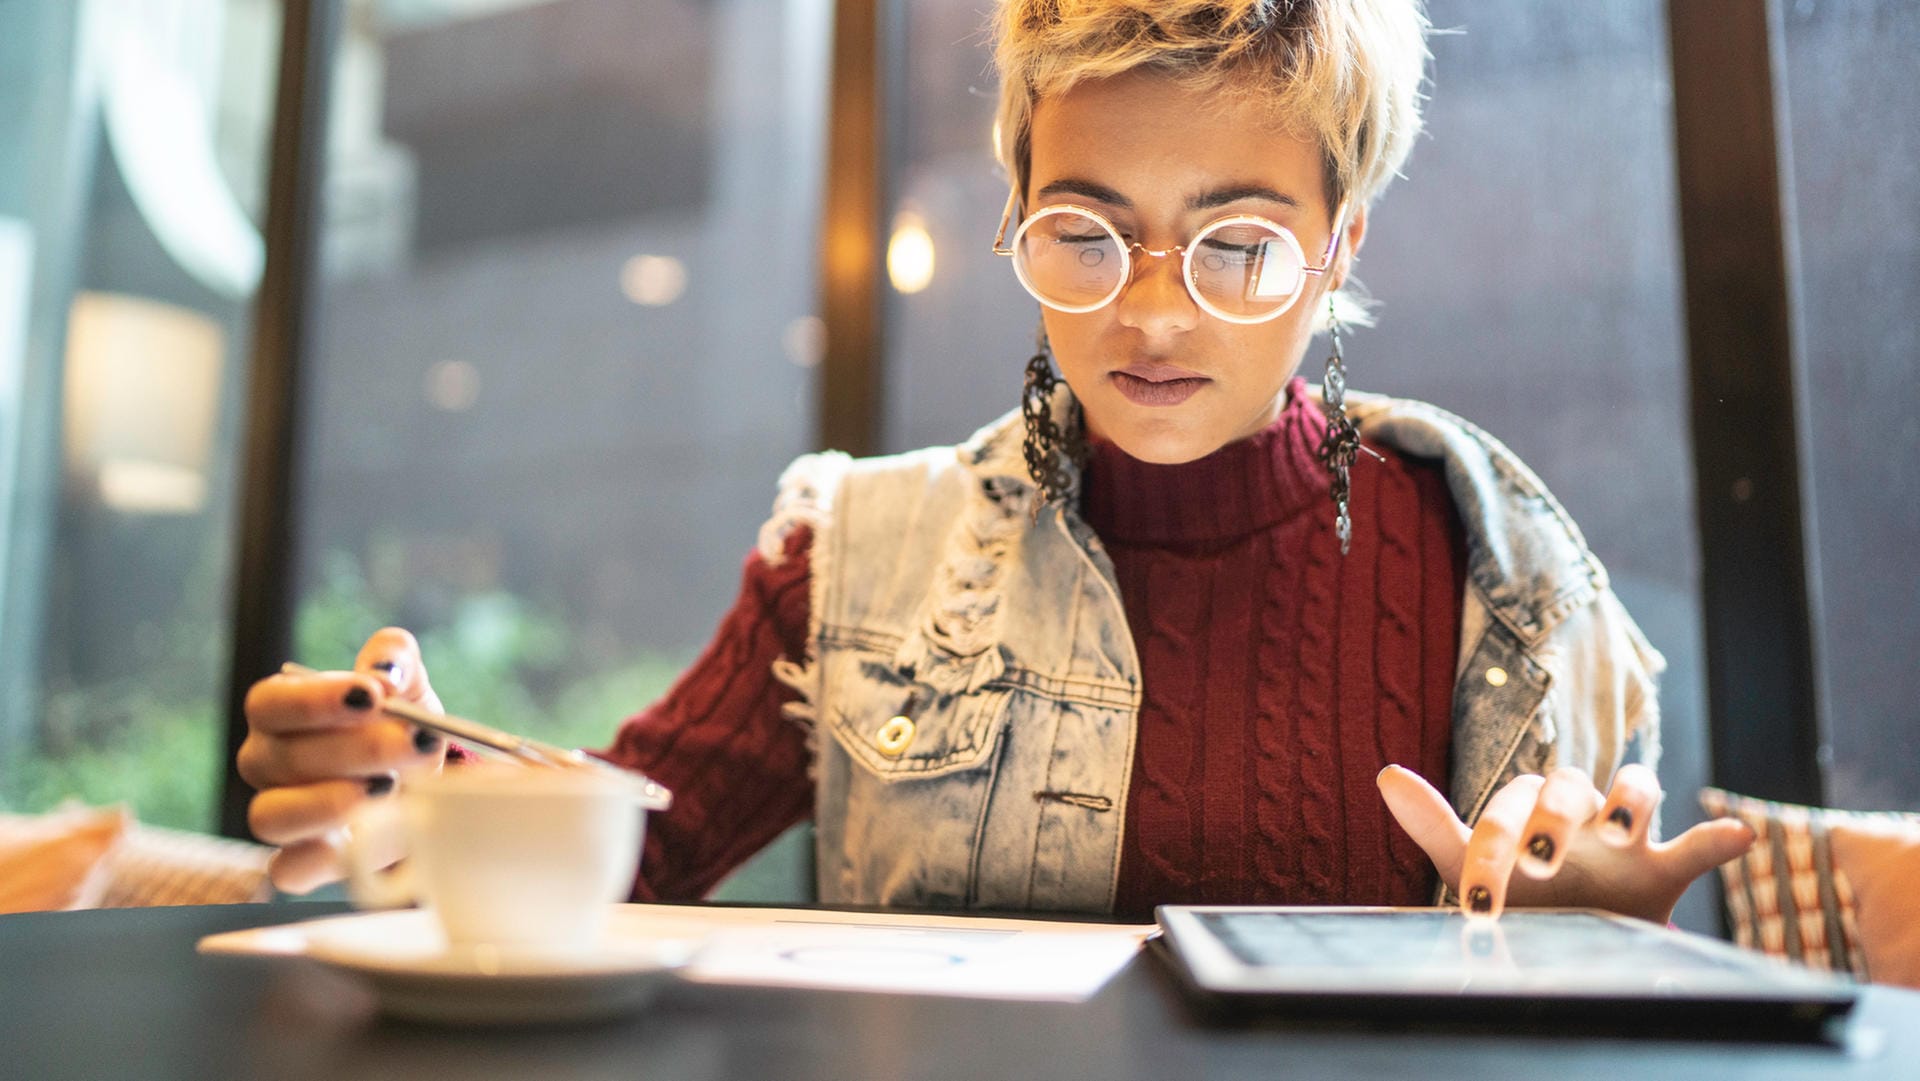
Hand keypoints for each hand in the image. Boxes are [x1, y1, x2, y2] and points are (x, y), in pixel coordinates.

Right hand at [237, 628, 445, 892]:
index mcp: (280, 711)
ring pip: (271, 816)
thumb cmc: (401, 724)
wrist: (427, 782)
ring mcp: (278, 814)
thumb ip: (395, 657)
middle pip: (282, 758)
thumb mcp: (407, 683)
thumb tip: (384, 671)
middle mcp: (266, 763)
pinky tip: (365, 836)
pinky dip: (323, 859)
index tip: (373, 696)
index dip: (317, 700)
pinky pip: (289, 869)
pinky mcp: (301, 860)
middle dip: (357, 750)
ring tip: (390, 788)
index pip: (270, 703)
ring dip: (332, 803)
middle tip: (415, 742)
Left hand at [1377, 763, 1755, 923]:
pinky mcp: (1663, 872)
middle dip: (1556, 814)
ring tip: (1619, 829)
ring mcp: (1625, 840)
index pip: (1514, 801)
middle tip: (1540, 860)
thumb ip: (1433, 822)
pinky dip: (1719, 838)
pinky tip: (1736, 835)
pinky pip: (1698, 847)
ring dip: (1629, 799)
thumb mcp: (1469, 861)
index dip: (1493, 843)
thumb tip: (1386, 772)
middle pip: (1574, 782)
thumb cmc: (1513, 889)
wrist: (1561, 937)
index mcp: (1531, 804)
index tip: (1478, 900)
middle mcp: (1578, 811)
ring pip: (1638, 788)